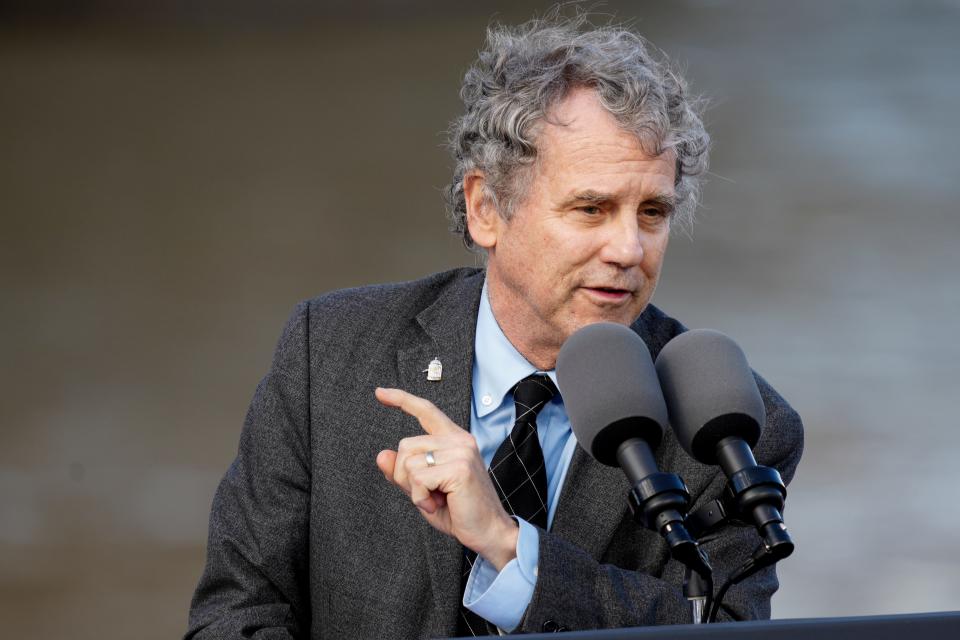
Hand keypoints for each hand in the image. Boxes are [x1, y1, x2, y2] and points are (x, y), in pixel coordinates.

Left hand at [375, 387, 518, 569]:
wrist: (489, 532)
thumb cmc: (460, 511)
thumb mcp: (424, 490)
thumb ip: (404, 472)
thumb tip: (381, 455)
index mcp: (454, 439)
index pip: (426, 411)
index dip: (401, 400)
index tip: (380, 393)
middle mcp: (459, 440)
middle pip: (405, 446)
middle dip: (404, 475)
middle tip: (428, 494)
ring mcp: (461, 451)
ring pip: (409, 463)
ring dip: (414, 489)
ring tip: (436, 499)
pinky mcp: (459, 468)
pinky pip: (418, 479)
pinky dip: (420, 498)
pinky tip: (438, 504)